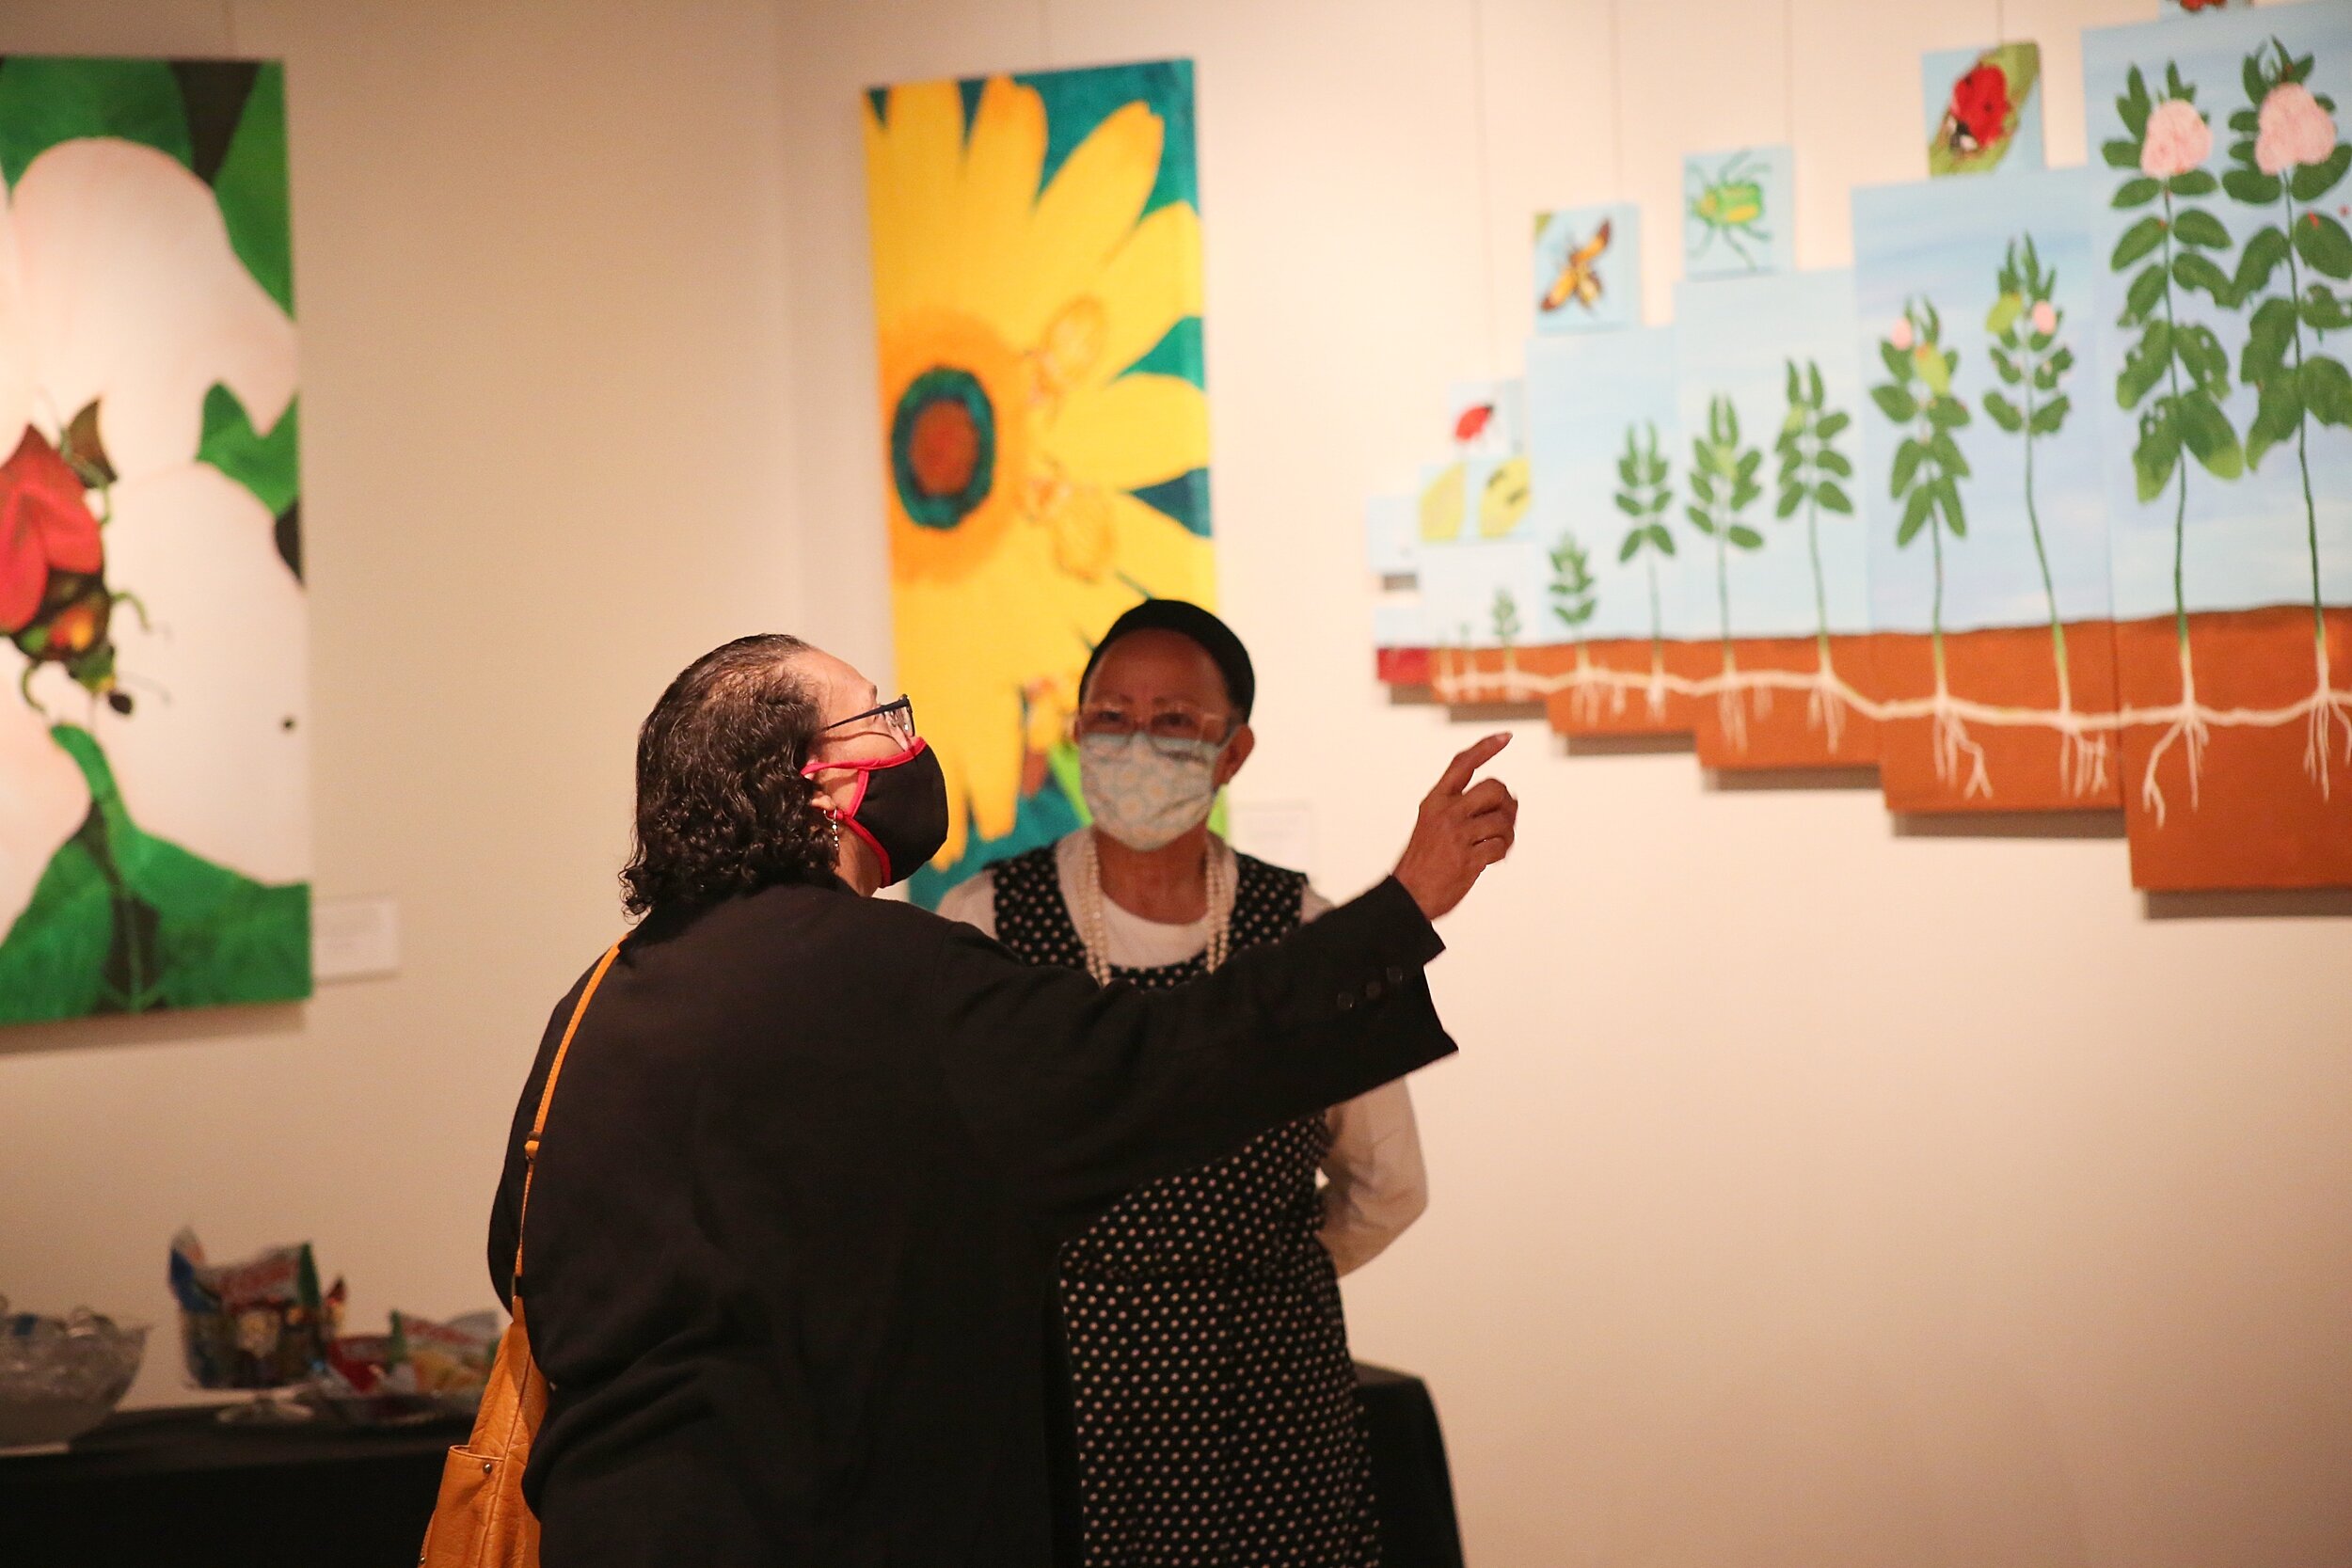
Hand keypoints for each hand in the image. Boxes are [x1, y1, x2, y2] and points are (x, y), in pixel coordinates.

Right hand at [1393, 733, 1517, 920]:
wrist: (1408, 896)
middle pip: (1494, 788)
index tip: (1506, 737)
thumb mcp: (1431, 824)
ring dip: (1507, 834)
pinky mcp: (1468, 858)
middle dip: (1507, 803)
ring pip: (1502, 820)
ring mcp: (1457, 835)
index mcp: (1434, 801)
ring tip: (1498, 844)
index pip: (1462, 764)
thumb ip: (1459, 809)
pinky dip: (1502, 852)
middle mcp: (1446, 813)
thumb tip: (1505, 800)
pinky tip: (1493, 858)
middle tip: (1505, 818)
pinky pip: (1500, 846)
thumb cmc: (1423, 862)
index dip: (1486, 748)